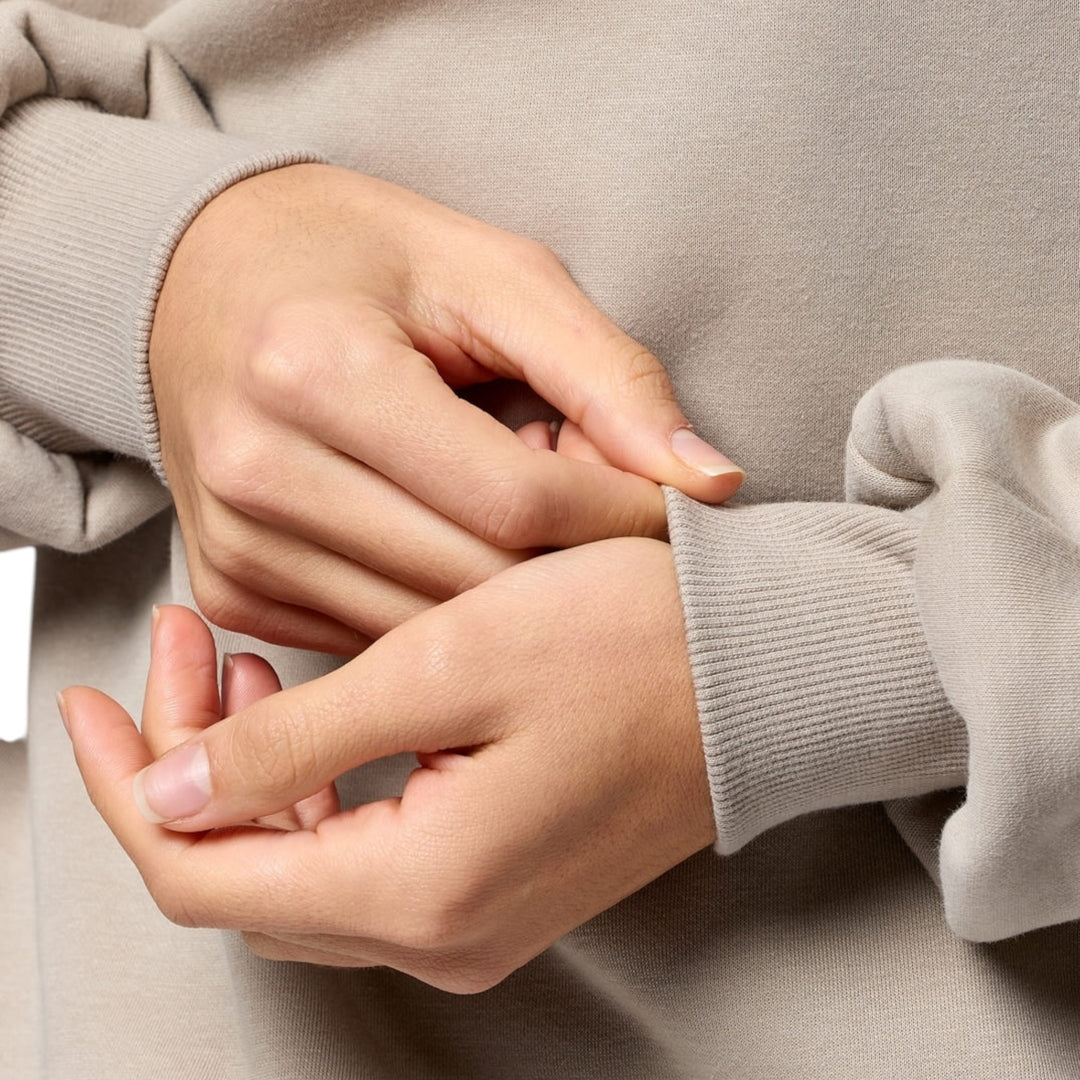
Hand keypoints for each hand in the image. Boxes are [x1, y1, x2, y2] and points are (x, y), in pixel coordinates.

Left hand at [61, 538, 715, 991]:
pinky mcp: (503, 882)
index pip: (206, 872)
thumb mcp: (448, 662)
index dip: (127, 784)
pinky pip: (365, 858)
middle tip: (182, 651)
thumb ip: (300, 743)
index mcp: (424, 883)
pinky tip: (315, 713)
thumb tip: (177, 793)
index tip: (89, 697)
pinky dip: (315, 794)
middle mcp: (446, 929)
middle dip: (187, 768)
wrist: (766, 670)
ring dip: (249, 779)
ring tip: (238, 668)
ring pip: (300, 870)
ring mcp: (479, 916)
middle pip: (246, 879)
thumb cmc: (631, 642)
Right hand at [150, 164, 742, 653]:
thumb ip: (607, 375)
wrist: (202, 281)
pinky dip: (445, 610)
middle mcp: (258, 469)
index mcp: (318, 368)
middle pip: (477, 579)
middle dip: (574, 563)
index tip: (667, 500)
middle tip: (609, 511)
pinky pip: (379, 639)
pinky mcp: (233, 588)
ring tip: (533, 520)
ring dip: (514, 596)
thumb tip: (711, 482)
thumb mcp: (493, 275)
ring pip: (431, 632)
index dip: (619, 513)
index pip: (516, 502)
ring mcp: (236, 543)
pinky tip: (460, 546)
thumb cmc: (362, 261)